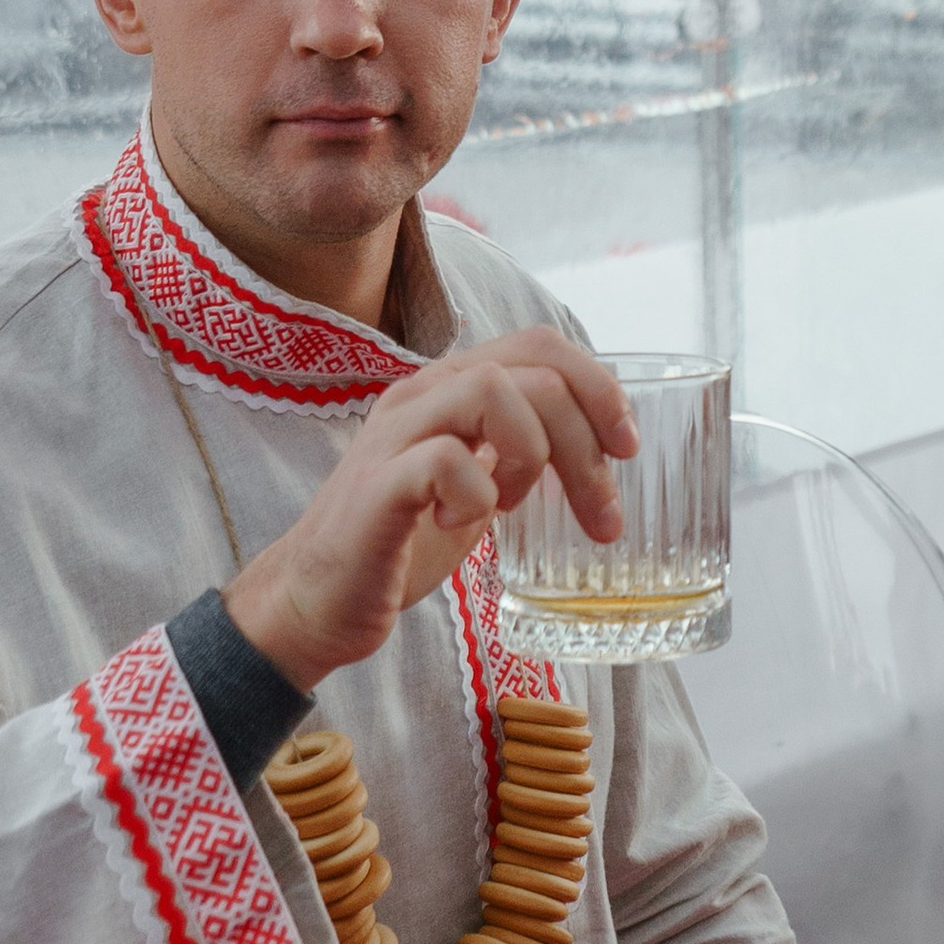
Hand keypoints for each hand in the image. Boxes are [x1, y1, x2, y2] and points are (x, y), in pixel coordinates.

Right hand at [224, 329, 638, 692]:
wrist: (317, 600)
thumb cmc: (400, 543)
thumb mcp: (477, 483)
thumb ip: (520, 453)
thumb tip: (597, 450)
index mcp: (450, 388)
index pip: (539, 343)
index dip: (598, 385)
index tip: (626, 448)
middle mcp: (422, 395)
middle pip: (533, 369)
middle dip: (588, 441)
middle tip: (602, 513)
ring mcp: (395, 435)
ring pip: (492, 390)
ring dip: (534, 454)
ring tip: (516, 506)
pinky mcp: (378, 485)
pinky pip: (447, 459)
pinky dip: (477, 494)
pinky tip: (464, 524)